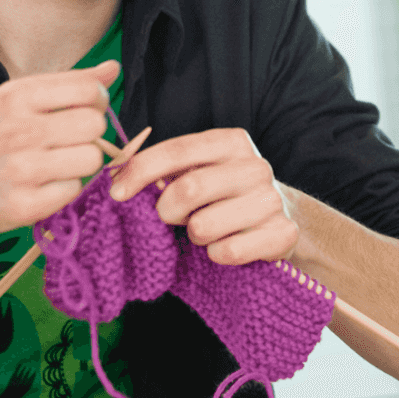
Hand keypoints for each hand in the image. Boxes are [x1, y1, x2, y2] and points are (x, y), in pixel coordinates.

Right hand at [0, 60, 120, 239]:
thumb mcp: (7, 100)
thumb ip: (62, 85)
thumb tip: (112, 71)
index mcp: (14, 97)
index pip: (88, 92)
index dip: (95, 103)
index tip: (82, 112)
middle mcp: (16, 130)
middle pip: (94, 126)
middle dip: (88, 135)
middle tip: (66, 142)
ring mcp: (19, 170)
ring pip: (89, 160)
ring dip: (78, 164)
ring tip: (53, 165)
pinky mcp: (21, 206)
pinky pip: (72, 191)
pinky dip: (62, 190)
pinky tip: (40, 186)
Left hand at [107, 128, 297, 264]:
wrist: (279, 221)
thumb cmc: (221, 196)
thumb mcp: (194, 172)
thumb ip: (160, 169)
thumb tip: (116, 174)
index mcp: (231, 142)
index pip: (177, 150)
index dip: (141, 171)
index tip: (116, 193)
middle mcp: (255, 166)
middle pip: (188, 189)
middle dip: (166, 211)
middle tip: (170, 217)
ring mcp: (272, 200)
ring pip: (204, 226)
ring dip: (194, 235)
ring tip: (205, 229)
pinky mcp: (282, 234)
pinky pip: (227, 251)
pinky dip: (217, 254)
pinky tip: (226, 245)